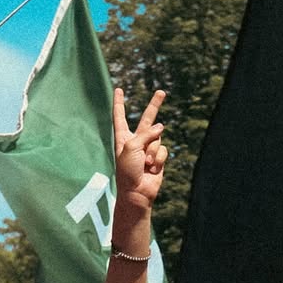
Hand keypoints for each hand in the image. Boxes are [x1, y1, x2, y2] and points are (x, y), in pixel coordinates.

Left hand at [114, 87, 166, 209]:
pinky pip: (163, 150)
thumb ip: (146, 134)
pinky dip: (159, 159)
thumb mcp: (131, 147)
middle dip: (155, 105)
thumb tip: (161, 127)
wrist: (137, 193)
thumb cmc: (128, 171)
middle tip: (161, 92)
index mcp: (123, 137)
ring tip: (145, 164)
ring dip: (152, 151)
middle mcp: (136, 140)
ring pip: (158, 138)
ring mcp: (148, 149)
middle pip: (147, 119)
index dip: (119, 102)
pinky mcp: (158, 158)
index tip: (118, 89)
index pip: (120, 115)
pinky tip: (152, 169)